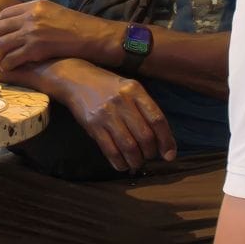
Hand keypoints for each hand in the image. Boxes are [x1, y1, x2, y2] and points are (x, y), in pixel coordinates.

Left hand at [0, 0, 123, 72]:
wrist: (93, 36)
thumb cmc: (77, 26)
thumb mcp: (54, 11)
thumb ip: (36, 15)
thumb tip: (21, 24)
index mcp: (34, 5)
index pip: (4, 14)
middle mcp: (29, 16)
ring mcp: (31, 32)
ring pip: (1, 44)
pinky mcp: (36, 48)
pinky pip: (12, 58)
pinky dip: (6, 64)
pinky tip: (7, 68)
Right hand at [58, 60, 176, 170]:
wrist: (75, 79)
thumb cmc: (107, 86)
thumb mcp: (129, 88)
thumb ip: (144, 108)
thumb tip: (161, 139)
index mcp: (135, 90)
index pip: (157, 119)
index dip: (166, 140)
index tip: (169, 155)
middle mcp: (122, 101)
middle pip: (145, 136)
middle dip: (150, 152)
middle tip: (149, 156)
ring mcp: (106, 113)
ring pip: (129, 146)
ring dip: (136, 160)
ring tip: (136, 162)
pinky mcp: (93, 125)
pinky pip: (110, 150)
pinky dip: (119, 162)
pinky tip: (122, 164)